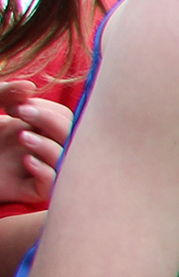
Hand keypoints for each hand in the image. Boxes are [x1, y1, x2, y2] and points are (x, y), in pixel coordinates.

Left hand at [0, 84, 69, 206]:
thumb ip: (5, 93)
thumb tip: (30, 85)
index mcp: (35, 129)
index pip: (64, 118)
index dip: (47, 109)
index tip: (18, 106)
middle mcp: (40, 149)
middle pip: (73, 137)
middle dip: (51, 122)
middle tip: (20, 112)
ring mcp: (37, 170)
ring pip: (68, 162)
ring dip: (50, 147)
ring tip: (22, 137)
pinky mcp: (30, 191)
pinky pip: (53, 185)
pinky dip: (46, 172)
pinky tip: (26, 161)